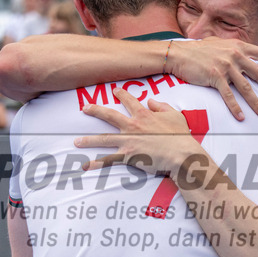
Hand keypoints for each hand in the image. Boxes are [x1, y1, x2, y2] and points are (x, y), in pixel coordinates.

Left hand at [74, 87, 199, 176]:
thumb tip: (151, 100)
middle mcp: (132, 126)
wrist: (180, 153)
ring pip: (104, 139)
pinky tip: (85, 165)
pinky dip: (97, 163)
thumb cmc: (180, 135)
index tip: (115, 91)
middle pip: (109, 115)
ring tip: (77, 141)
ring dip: (89, 140)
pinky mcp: (128, 156)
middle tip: (85, 108)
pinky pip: (109, 160)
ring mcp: (128, 141)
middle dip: (95, 111)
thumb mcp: (174, 115)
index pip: (129, 101)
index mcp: (144, 115)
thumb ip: (162, 106)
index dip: (121, 94)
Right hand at [168, 37, 257, 119]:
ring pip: (246, 88)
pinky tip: (241, 117)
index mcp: (237, 46)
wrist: (179, 54)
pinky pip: (229, 95)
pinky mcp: (215, 77)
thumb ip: (232, 48)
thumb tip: (243, 53)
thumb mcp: (219, 43)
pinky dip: (236, 108)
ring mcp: (226, 66)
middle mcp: (235, 55)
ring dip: (256, 103)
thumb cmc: (198, 50)